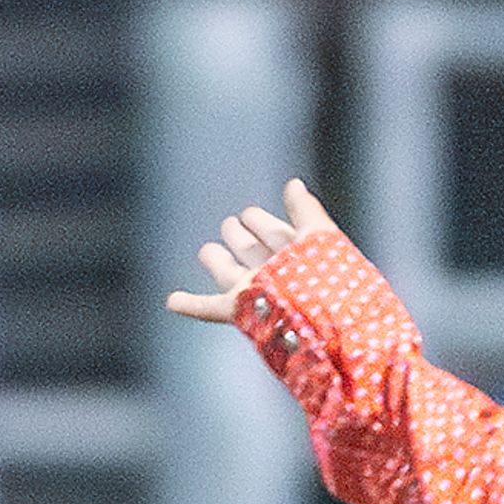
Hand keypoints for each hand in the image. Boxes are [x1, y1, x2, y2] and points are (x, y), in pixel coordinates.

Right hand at [164, 178, 339, 323]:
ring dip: (218, 261)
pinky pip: (210, 308)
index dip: (262, 223)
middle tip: (230, 226)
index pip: (274, 233)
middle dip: (239, 237)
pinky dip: (191, 305)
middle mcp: (275, 275)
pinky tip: (173, 302)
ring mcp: (256, 292)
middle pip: (250, 251)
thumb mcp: (321, 237)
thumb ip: (305, 210)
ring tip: (209, 253)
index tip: (249, 214)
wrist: (328, 319)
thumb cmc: (330, 279)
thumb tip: (293, 184)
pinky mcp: (240, 310)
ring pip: (230, 273)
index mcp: (297, 256)